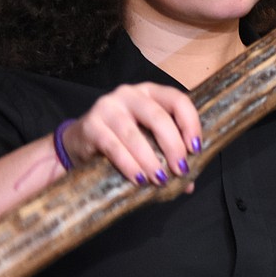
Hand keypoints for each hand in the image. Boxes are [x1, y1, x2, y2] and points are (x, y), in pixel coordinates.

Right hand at [60, 83, 201, 187]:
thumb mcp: (147, 140)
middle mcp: (130, 94)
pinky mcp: (91, 125)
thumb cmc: (121, 138)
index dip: (190, 124)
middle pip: (158, 117)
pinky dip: (129, 165)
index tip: (196, 149)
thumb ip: (168, 155)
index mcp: (150, 93)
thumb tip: (189, 183)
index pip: (178, 100)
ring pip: (135, 135)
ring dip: (151, 160)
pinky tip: (139, 179)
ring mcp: (108, 107)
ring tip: (160, 180)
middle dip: (173, 146)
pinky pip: (114, 147)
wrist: (79, 141)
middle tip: (181, 169)